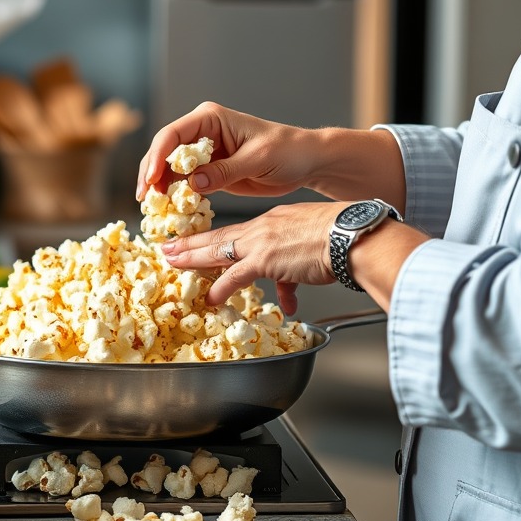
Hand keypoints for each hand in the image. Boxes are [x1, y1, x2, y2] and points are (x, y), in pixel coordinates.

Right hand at [136, 101, 319, 200]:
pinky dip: (177, 197)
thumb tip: (192, 183)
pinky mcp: (209, 171)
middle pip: (164, 151)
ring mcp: (204, 153)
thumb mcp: (257, 159)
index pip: (173, 135)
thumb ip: (224, 171)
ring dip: (161, 188)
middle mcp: (202, 132)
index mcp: (211, 119)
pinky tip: (172, 212)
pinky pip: (185, 183)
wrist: (304, 162)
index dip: (157, 157)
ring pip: (170, 169)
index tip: (151, 181)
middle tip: (146, 201)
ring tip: (155, 210)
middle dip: (152, 174)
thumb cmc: (287, 151)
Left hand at [160, 202, 338, 315]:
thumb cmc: (340, 238)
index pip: (235, 232)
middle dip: (191, 245)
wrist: (351, 235)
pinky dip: (222, 287)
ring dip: (194, 259)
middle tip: (168, 248)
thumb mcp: (309, 246)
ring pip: (219, 250)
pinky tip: (212, 299)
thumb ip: (292, 272)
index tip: (195, 242)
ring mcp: (263, 243)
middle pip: (219, 237)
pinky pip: (236, 275)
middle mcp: (263, 229)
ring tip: (174, 264)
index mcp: (273, 222)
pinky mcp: (267, 259)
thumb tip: (288, 294)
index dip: (213, 238)